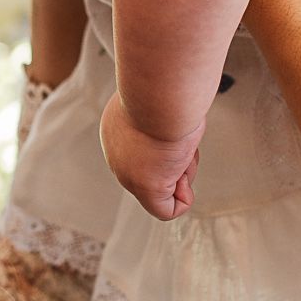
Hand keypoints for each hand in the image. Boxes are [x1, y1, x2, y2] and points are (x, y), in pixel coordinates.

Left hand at [100, 93, 202, 219]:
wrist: (161, 94)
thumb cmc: (165, 90)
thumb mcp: (159, 101)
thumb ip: (163, 117)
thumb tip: (175, 139)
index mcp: (117, 131)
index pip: (145, 151)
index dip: (168, 144)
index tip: (171, 125)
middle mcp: (117, 154)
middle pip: (156, 170)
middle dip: (176, 159)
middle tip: (178, 139)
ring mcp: (128, 173)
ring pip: (165, 188)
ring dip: (184, 170)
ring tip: (179, 147)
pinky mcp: (146, 187)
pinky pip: (167, 210)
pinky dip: (182, 200)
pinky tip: (181, 176)